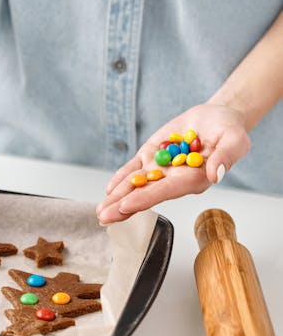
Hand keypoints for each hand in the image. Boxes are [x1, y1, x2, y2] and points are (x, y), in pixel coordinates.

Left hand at [97, 102, 249, 223]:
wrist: (217, 118)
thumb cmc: (229, 131)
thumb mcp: (235, 139)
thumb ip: (226, 157)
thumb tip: (216, 174)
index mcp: (193, 179)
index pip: (165, 191)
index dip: (145, 198)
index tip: (126, 205)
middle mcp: (174, 179)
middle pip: (145, 194)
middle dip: (123, 206)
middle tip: (104, 217)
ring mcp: (161, 168)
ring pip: (136, 184)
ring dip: (117, 197)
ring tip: (100, 211)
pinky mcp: (153, 155)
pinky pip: (134, 168)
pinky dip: (121, 177)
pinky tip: (109, 189)